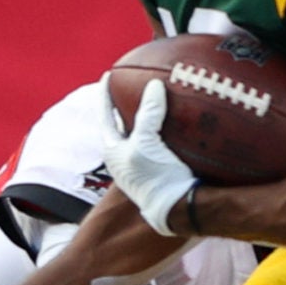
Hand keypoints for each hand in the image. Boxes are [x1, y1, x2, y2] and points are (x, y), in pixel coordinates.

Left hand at [103, 82, 199, 236]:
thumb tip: (153, 86)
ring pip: (144, 134)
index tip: (108, 75)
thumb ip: (148, 113)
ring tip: (157, 99)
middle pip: (123, 124)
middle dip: (127, 105)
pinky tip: (180, 122)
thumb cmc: (155, 178)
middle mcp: (125, 157)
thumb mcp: (146, 142)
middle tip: (132, 85)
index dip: (105, 94)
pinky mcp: (162, 169)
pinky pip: (162, 142)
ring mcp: (143, 165)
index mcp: (113, 150)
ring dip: (150, 118)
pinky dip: (168, 129)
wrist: (178, 209)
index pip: (105, 115)